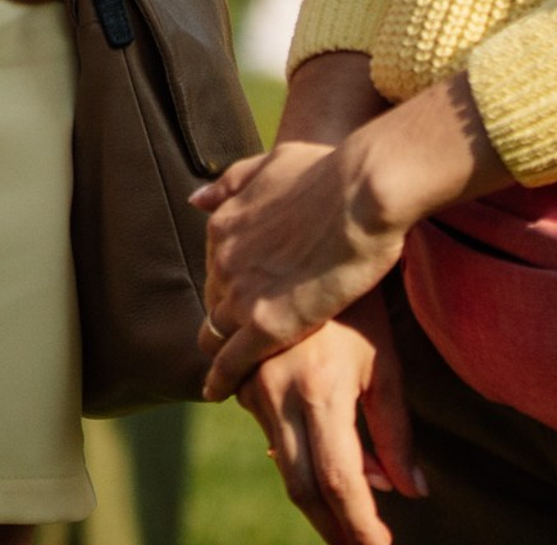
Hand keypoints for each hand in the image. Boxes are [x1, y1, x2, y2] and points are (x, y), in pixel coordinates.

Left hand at [196, 73, 506, 399]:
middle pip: (214, 301)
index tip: (237, 304)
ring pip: (218, 331)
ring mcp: (242, 291)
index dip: (227, 288)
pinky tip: (220, 393)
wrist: (361, 191)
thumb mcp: (270, 163)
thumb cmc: (329, 171)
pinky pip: (234, 359)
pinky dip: (224, 377)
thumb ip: (231, 183)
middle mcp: (223, 257)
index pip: (215, 268)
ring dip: (221, 352)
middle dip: (222, 322)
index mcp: (223, 222)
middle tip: (231, 346)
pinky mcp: (268, 323)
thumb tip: (196, 198)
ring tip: (224, 377)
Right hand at [238, 296, 423, 544]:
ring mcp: (251, 380)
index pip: (340, 483)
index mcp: (318, 390)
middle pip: (300, 485)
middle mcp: (275, 390)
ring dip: (316, 486)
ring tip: (354, 495)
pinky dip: (294, 450)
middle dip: (333, 526)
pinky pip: (264, 426)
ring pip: (280, 458)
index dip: (361, 527)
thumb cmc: (361, 300)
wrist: (314, 234)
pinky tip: (320, 446)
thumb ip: (395, 432)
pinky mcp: (239, 371)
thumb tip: (411, 491)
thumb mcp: (385, 364)